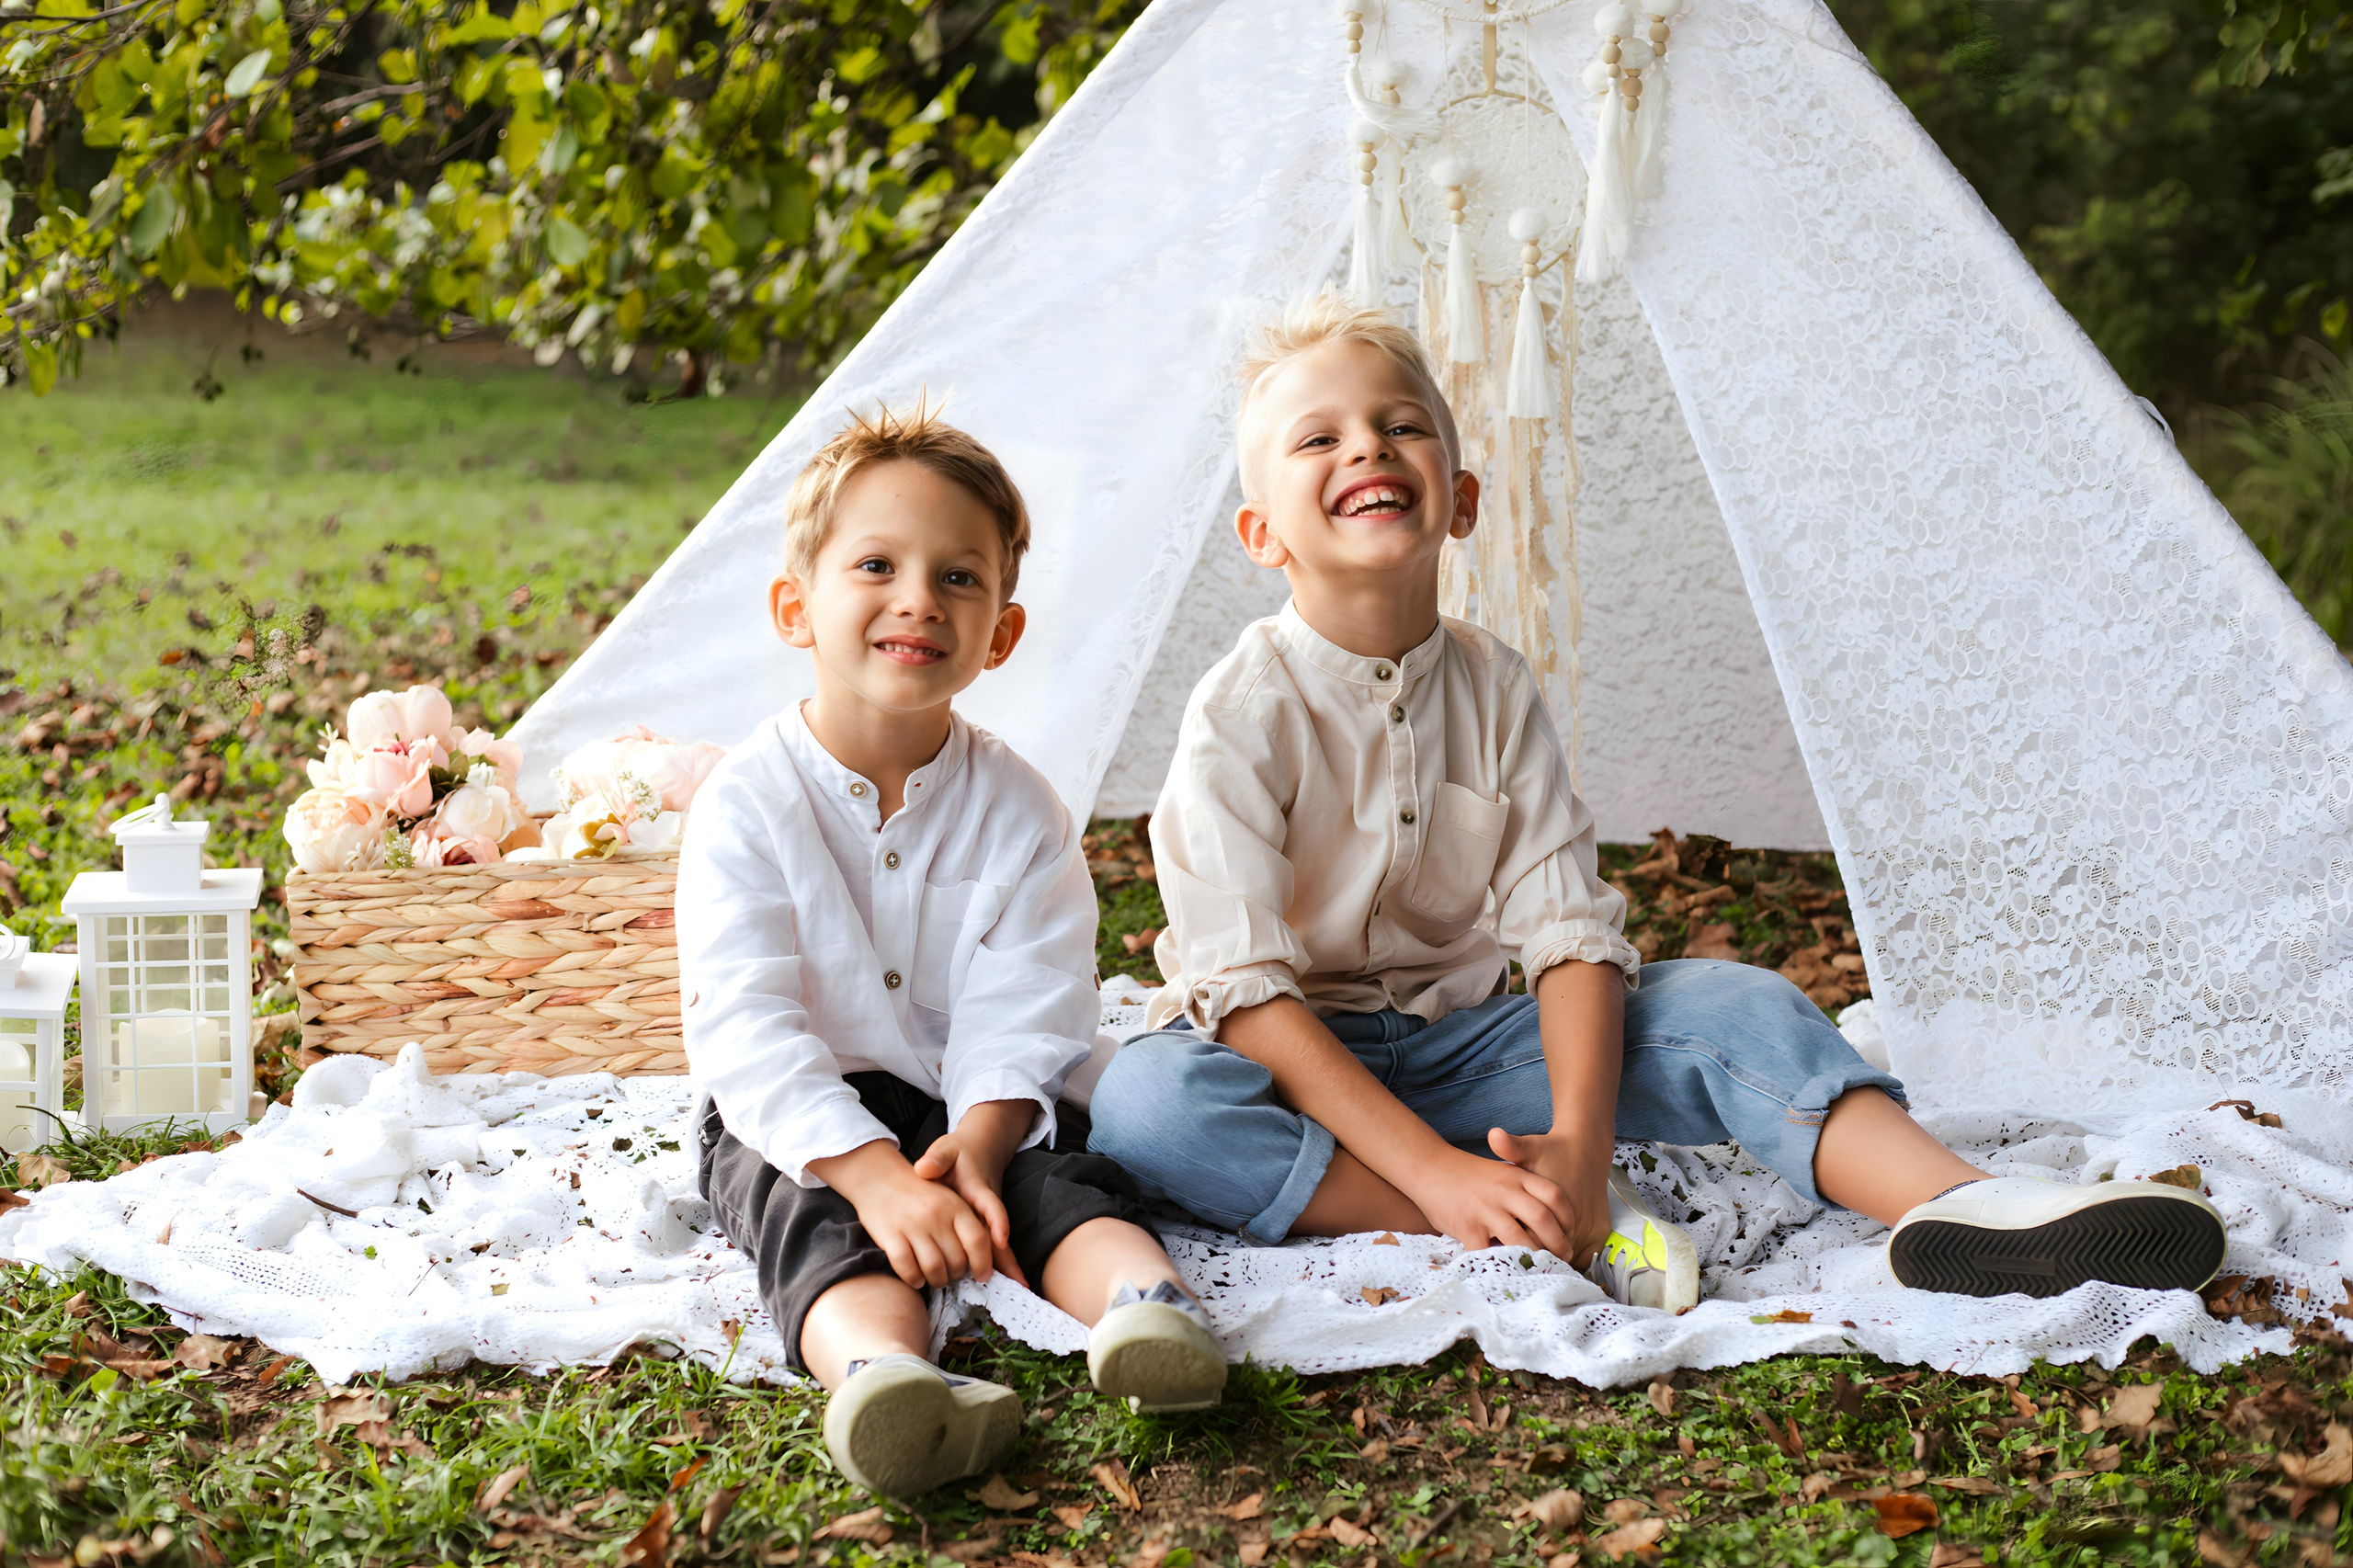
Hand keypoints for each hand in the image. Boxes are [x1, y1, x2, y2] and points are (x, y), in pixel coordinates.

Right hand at [808, 1140, 999, 1289]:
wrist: (880, 1177)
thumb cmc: (919, 1195)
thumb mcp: (949, 1201)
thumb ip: (966, 1227)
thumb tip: (986, 1261)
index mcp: (956, 1205)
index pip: (978, 1240)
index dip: (983, 1263)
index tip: (982, 1275)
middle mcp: (936, 1215)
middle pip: (957, 1260)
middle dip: (956, 1275)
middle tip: (951, 1274)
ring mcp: (912, 1224)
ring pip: (934, 1268)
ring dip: (937, 1280)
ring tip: (934, 1278)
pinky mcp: (890, 1234)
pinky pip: (907, 1268)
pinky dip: (913, 1279)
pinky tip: (915, 1277)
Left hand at [911, 1128, 1028, 1288]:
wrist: (981, 1148)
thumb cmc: (959, 1152)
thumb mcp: (946, 1149)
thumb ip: (937, 1159)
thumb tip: (923, 1169)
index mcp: (978, 1189)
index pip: (991, 1206)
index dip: (997, 1222)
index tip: (1001, 1239)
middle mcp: (987, 1207)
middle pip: (1000, 1234)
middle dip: (1008, 1257)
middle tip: (1018, 1282)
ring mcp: (988, 1217)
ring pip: (999, 1245)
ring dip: (1008, 1266)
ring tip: (1019, 1290)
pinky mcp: (986, 1224)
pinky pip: (993, 1247)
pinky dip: (1000, 1264)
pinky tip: (1005, 1283)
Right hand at [1406, 1146, 1578, 1257]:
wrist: (1429, 1167)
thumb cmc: (1466, 1175)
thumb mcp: (1499, 1173)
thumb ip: (1518, 1192)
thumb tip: (1542, 1224)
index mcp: (1516, 1176)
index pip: (1554, 1195)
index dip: (1567, 1216)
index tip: (1570, 1231)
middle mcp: (1504, 1190)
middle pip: (1543, 1218)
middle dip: (1558, 1242)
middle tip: (1564, 1256)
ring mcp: (1486, 1209)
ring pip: (1520, 1238)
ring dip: (1534, 1257)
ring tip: (1540, 1268)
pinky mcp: (1468, 1226)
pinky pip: (1488, 1251)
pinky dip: (1499, 1264)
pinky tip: (1505, 1271)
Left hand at [1488, 1129, 1611, 1261]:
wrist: (1586, 1149)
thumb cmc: (1552, 1151)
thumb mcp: (1529, 1148)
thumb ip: (1511, 1147)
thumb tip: (1494, 1134)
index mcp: (1548, 1207)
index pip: (1529, 1240)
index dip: (1515, 1248)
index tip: (1503, 1254)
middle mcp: (1571, 1223)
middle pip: (1547, 1254)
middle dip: (1533, 1260)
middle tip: (1518, 1266)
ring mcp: (1587, 1229)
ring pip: (1567, 1258)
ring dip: (1553, 1261)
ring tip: (1536, 1266)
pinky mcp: (1599, 1231)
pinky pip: (1585, 1256)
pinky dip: (1573, 1260)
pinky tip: (1558, 1258)